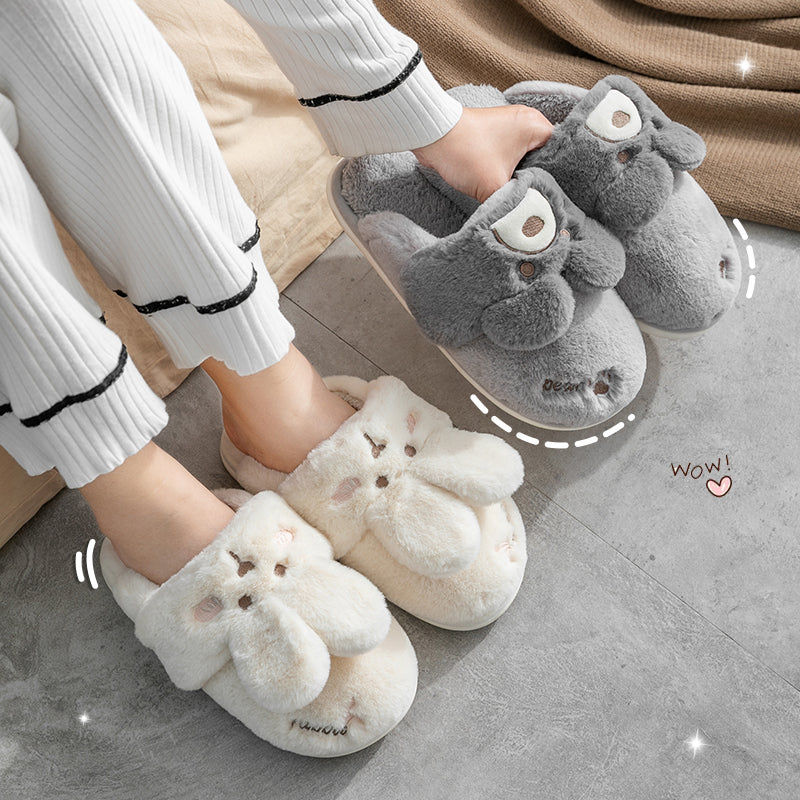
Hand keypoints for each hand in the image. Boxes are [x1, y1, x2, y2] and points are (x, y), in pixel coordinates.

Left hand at [412, 105, 553, 202]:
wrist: (431, 136)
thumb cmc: (465, 152)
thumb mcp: (494, 186)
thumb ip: (514, 205)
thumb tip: (525, 222)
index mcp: (535, 126)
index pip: (562, 154)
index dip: (561, 178)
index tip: (559, 198)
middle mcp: (526, 122)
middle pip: (545, 159)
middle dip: (541, 181)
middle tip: (543, 202)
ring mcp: (509, 128)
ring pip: (527, 160)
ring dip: (523, 178)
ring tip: (527, 198)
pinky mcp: (494, 136)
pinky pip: (511, 158)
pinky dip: (510, 173)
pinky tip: (510, 190)